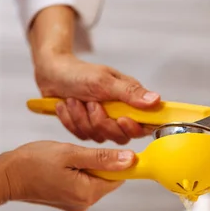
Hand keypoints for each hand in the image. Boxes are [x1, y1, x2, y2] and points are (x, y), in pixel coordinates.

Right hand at [0, 142, 134, 210]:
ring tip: (67, 159)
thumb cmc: (32, 162)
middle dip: (99, 163)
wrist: (6, 177)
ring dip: (87, 166)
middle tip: (77, 153)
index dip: (117, 161)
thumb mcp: (71, 153)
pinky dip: (78, 173)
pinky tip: (63, 167)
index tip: (104, 150)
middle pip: (108, 179)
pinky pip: (83, 184)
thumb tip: (130, 160)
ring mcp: (76, 205)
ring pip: (95, 181)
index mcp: (88, 193)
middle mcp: (85, 203)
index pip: (119, 178)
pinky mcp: (68, 202)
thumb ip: (102, 158)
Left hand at [35, 55, 159, 143]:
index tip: (121, 118)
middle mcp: (119, 117)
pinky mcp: (87, 131)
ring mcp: (103, 125)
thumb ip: (130, 93)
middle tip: (91, 103)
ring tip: (73, 100)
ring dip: (82, 118)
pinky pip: (81, 136)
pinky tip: (67, 106)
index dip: (133, 128)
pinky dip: (71, 120)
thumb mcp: (105, 80)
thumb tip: (156, 100)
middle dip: (101, 122)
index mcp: (130, 103)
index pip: (143, 127)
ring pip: (99, 137)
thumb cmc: (80, 73)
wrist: (53, 74)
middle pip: (120, 137)